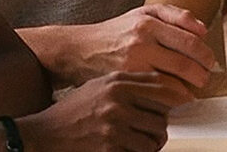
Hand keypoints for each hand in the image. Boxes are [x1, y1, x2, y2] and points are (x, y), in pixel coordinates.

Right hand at [15, 71, 193, 151]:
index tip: (184, 103)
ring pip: (155, 137)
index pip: (162, 88)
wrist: (42, 135)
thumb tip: (164, 84)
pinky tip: (127, 149)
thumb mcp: (99, 86)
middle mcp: (117, 101)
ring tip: (141, 141)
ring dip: (152, 143)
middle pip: (162, 115)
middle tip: (154, 129)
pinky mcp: (110, 147)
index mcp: (117, 83)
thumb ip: (129, 82)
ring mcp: (114, 125)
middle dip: (161, 126)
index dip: (177, 97)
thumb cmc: (72, 111)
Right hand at [35, 5, 214, 89]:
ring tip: (189, 91)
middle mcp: (139, 44)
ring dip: (185, 91)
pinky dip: (165, 100)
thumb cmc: (115, 32)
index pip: (189, 42)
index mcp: (148, 24)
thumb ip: (176, 16)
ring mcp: (129, 66)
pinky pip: (151, 96)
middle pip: (183, 65)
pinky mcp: (121, 84)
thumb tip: (203, 31)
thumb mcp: (144, 12)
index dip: (205, 56)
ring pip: (170, 85)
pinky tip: (169, 98)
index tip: (209, 63)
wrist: (79, 49)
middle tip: (204, 80)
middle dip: (200, 76)